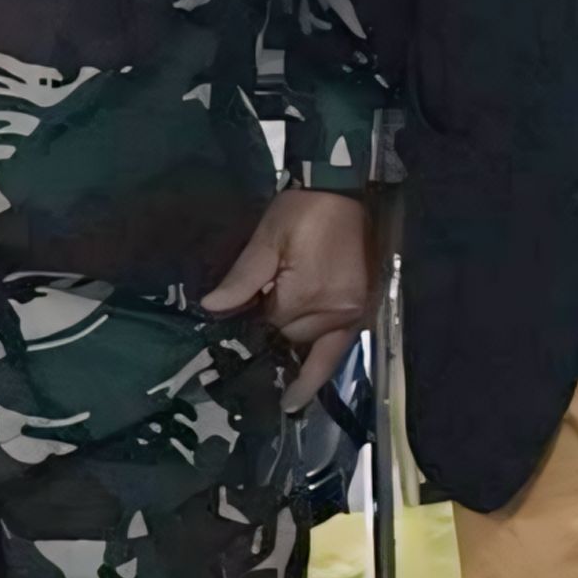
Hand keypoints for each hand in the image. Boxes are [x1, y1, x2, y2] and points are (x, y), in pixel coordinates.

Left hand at [201, 188, 375, 406]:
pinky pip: (342, 346)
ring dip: (300, 355)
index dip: (254, 323)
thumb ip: (242, 278)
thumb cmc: (302, 210)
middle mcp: (335, 312)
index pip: (270, 329)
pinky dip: (324, 364)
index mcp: (306, 296)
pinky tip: (307, 382)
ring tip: (284, 389)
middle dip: (277, 335)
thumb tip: (211, 309)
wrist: (347, 188)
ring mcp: (355, 312)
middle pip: (294, 342)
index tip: (243, 317)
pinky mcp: (366, 307)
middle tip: (261, 329)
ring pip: (318, 349)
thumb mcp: (266, 238)